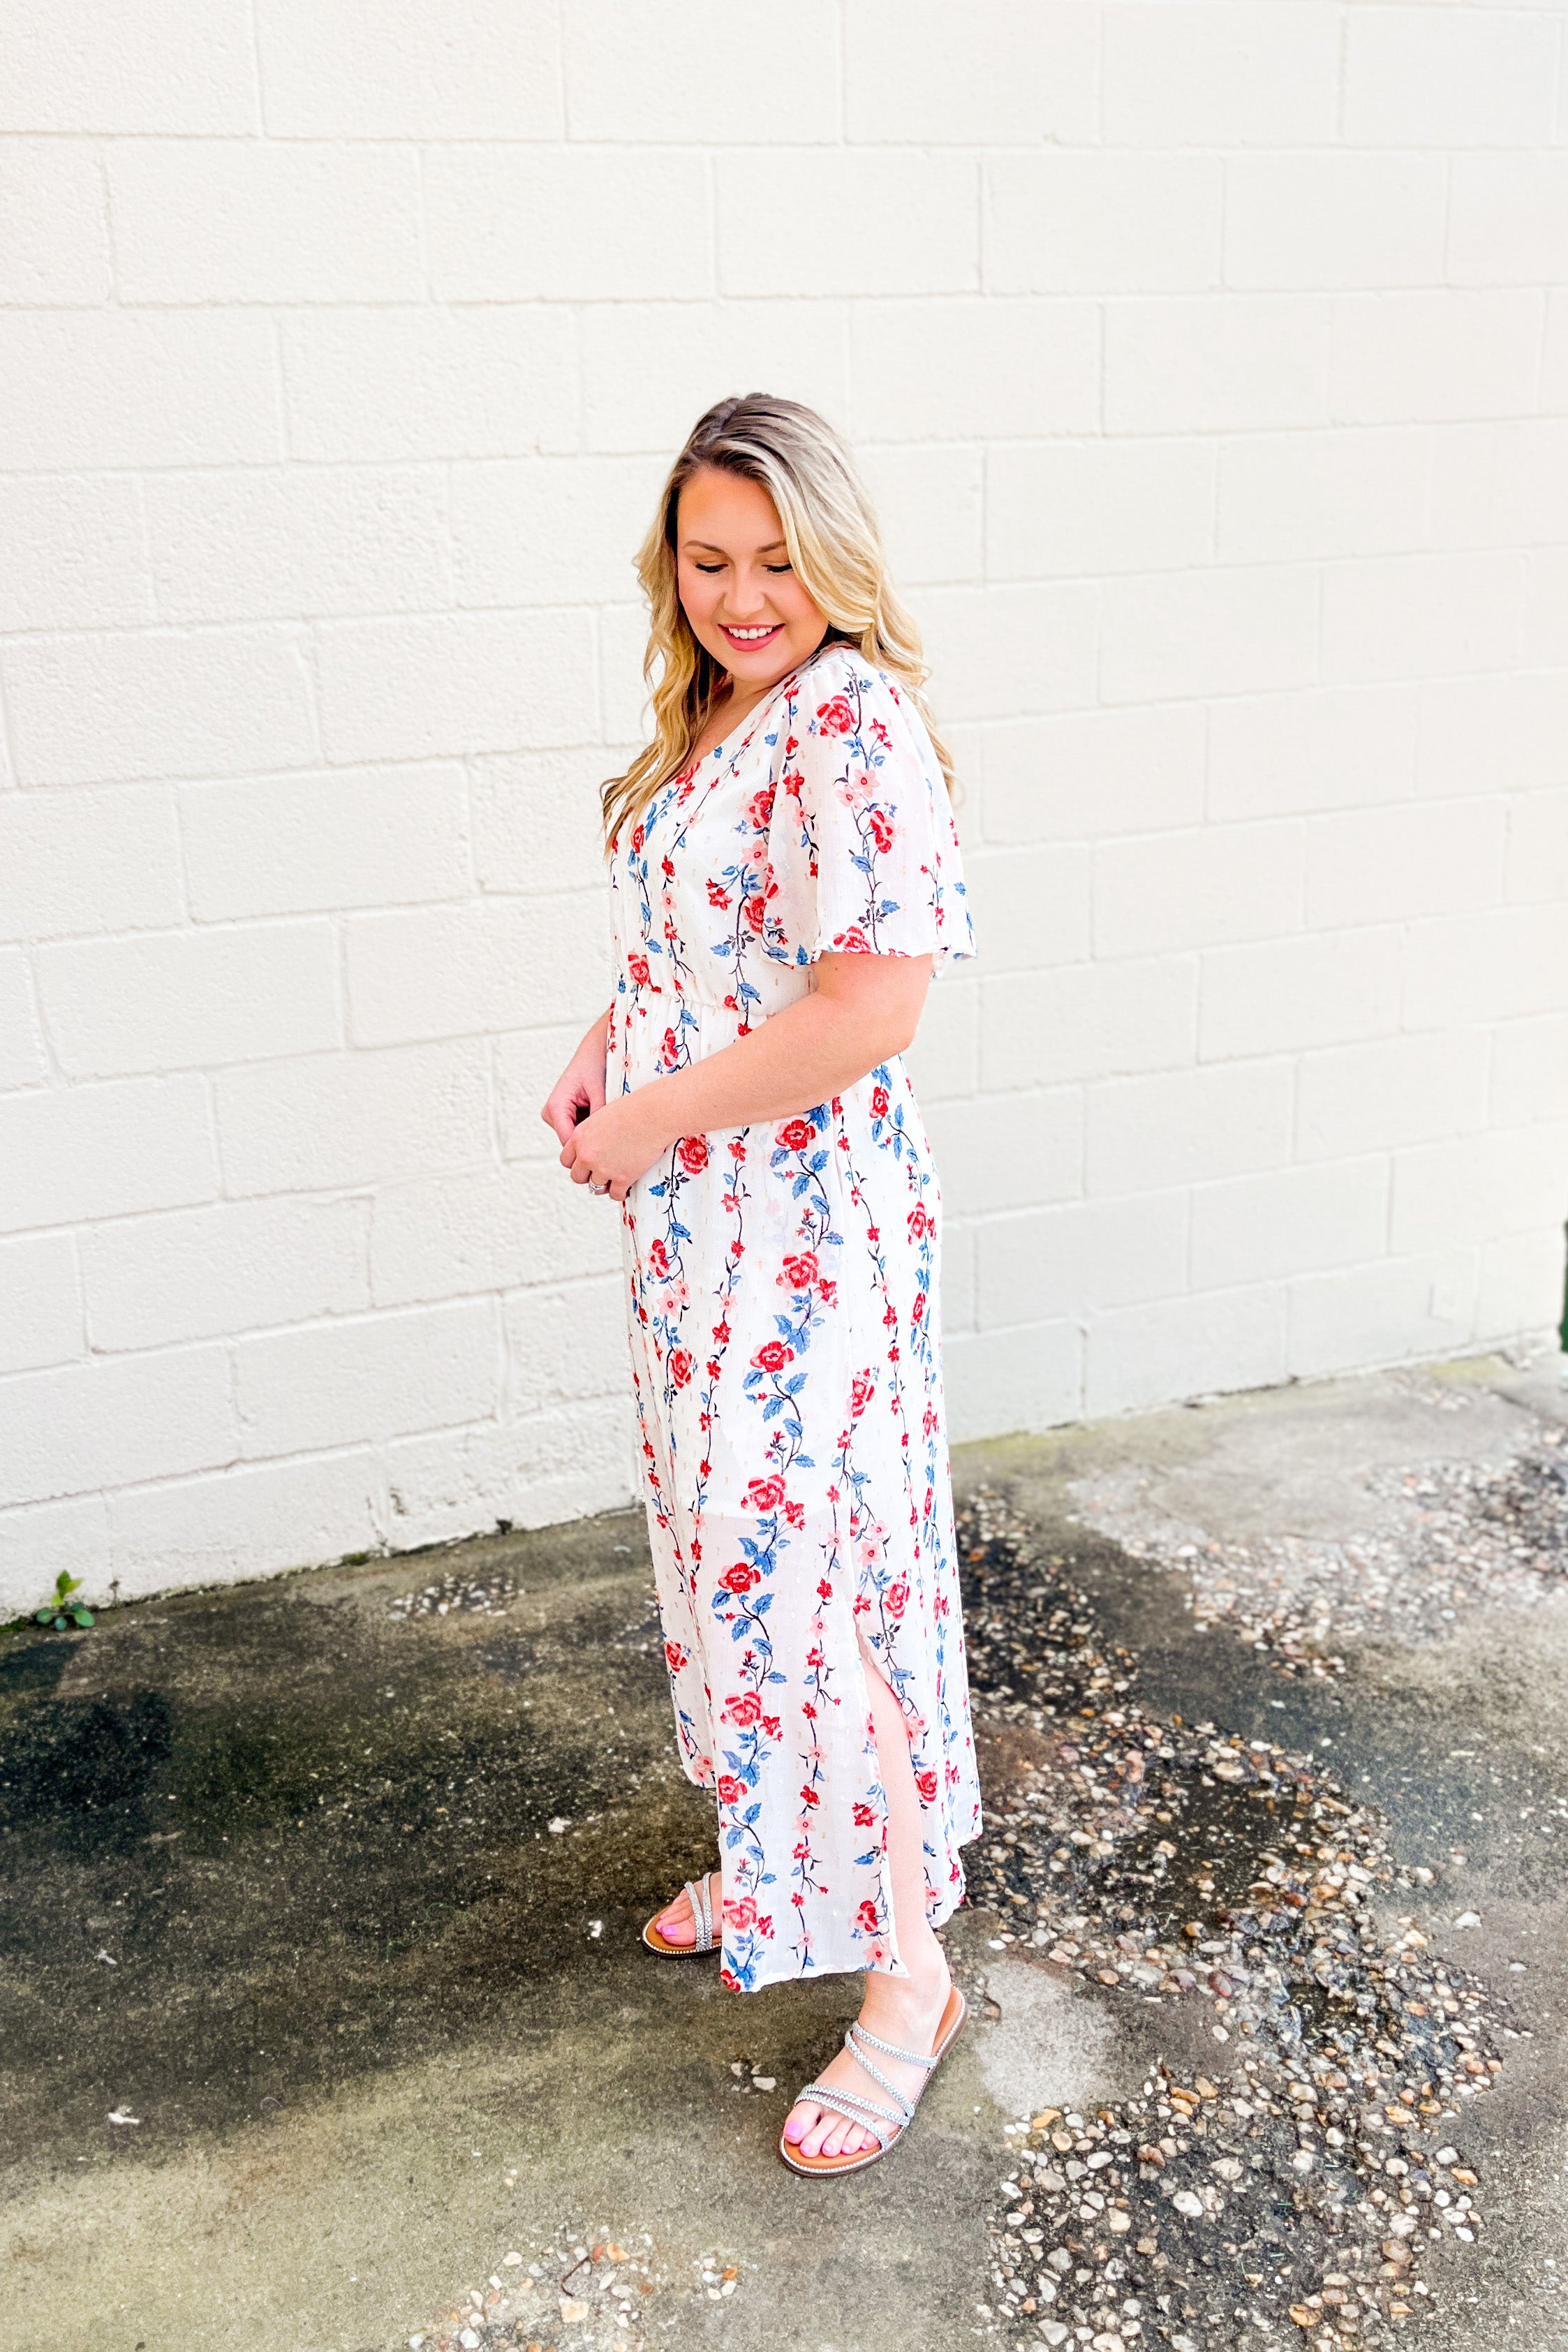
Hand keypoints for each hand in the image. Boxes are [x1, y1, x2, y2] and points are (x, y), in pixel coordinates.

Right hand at [541, 1013, 609, 1146]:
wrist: (595, 1051)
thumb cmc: (596, 1065)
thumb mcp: (600, 1091)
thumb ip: (599, 1116)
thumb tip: (606, 1141)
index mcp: (555, 1106)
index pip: (568, 1142)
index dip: (587, 1151)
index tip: (609, 1155)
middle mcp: (552, 1113)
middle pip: (572, 1143)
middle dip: (592, 1143)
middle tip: (615, 1139)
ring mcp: (558, 1116)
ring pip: (577, 1139)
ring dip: (594, 1135)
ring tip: (612, 1125)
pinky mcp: (566, 1116)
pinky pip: (581, 1131)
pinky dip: (594, 1129)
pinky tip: (608, 1121)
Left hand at [558, 1092, 669, 1203]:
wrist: (652, 1115)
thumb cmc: (633, 1110)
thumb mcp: (602, 1116)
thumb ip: (593, 1133)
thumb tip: (596, 1143)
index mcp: (579, 1137)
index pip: (566, 1159)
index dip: (576, 1164)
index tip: (585, 1165)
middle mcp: (587, 1155)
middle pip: (577, 1176)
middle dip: (587, 1177)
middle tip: (598, 1175)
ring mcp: (603, 1168)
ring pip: (595, 1187)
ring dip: (604, 1185)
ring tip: (613, 1182)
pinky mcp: (621, 1178)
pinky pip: (615, 1194)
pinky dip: (620, 1193)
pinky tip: (625, 1188)